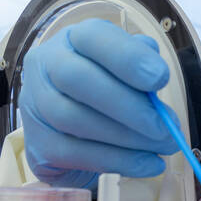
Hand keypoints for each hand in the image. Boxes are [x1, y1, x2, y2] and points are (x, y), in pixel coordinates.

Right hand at [20, 19, 179, 187]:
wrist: (71, 130)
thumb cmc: (107, 89)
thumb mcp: (126, 68)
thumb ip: (141, 67)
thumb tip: (156, 76)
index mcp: (72, 39)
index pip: (92, 37)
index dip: (127, 57)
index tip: (160, 78)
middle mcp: (45, 66)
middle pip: (77, 79)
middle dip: (127, 105)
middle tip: (165, 126)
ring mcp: (35, 106)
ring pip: (75, 120)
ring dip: (127, 138)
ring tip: (163, 146)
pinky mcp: (39, 145)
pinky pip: (77, 154)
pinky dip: (118, 161)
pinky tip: (147, 164)